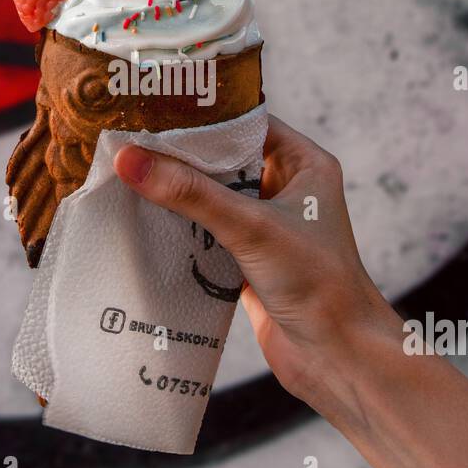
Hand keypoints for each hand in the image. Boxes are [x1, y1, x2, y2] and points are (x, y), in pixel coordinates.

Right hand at [113, 115, 400, 411]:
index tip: (155, 109)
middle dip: (182, 156)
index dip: (203, 117)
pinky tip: (145, 223)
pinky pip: (208, 234)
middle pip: (224, 160)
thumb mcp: (250, 227)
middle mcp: (288, 189)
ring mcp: (268, 227)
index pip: (246, 123)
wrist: (338, 358)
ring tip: (129, 176)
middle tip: (132, 142)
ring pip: (214, 198)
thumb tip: (132, 159)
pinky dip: (182, 230)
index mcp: (306, 165)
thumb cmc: (318, 284)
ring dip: (178, 194)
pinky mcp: (250, 261)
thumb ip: (190, 193)